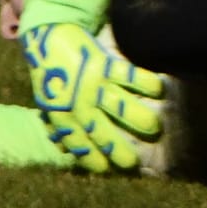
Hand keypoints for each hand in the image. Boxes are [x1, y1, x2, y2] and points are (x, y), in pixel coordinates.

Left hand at [20, 23, 165, 173]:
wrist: (46, 38)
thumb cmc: (51, 74)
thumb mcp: (48, 103)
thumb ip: (60, 123)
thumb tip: (65, 148)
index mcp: (62, 116)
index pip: (80, 145)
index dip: (95, 159)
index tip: (110, 169)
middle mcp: (78, 104)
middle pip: (103, 133)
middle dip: (120, 150)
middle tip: (135, 162)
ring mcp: (91, 84)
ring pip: (121, 106)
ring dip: (140, 119)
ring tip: (155, 127)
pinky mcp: (102, 63)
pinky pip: (128, 75)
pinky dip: (145, 83)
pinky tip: (159, 90)